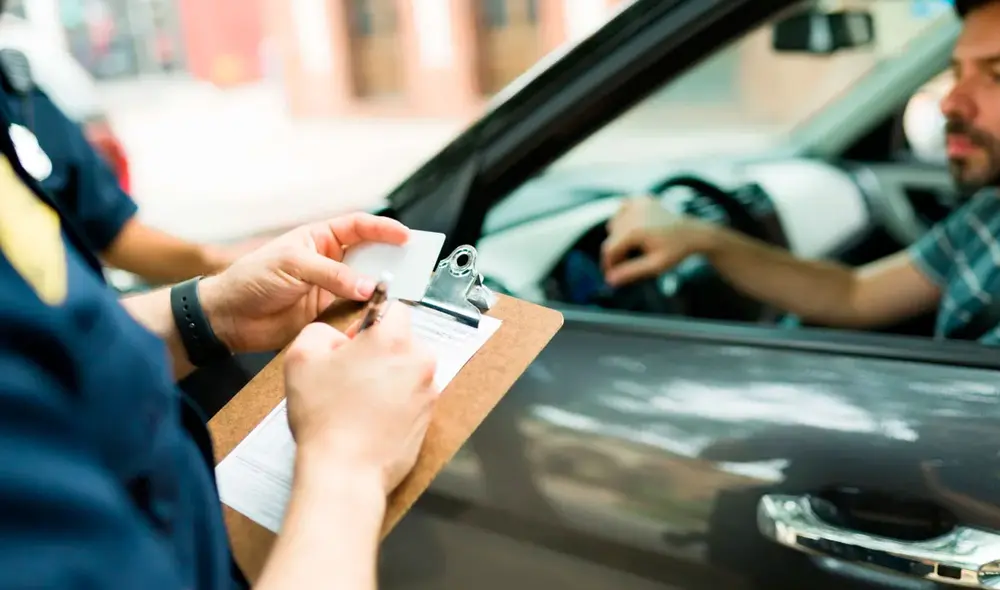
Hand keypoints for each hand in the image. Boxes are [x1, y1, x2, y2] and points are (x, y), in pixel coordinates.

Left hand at [200, 213, 408, 352]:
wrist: (230, 317)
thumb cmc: (253, 279)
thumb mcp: (293, 266)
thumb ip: (332, 275)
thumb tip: (368, 286)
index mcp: (320, 239)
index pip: (358, 227)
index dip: (383, 229)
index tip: (406, 236)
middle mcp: (330, 261)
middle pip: (369, 256)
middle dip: (391, 259)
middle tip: (414, 266)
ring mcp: (331, 288)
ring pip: (366, 284)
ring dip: (383, 288)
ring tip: (403, 291)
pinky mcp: (328, 314)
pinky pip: (356, 310)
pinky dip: (369, 312)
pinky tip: (380, 313)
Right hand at [283, 303, 437, 493]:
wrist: (345, 471)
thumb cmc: (325, 417)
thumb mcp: (301, 357)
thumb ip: (320, 331)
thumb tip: (337, 337)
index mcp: (394, 340)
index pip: (395, 308)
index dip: (370, 322)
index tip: (354, 342)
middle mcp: (419, 362)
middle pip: (404, 342)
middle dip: (381, 352)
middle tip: (351, 375)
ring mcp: (428, 392)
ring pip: (408, 371)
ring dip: (389, 378)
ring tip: (359, 402)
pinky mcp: (429, 419)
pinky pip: (412, 398)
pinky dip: (396, 403)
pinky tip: (371, 419)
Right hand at [601, 195, 715, 286]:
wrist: (693, 233)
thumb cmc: (676, 250)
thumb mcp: (655, 266)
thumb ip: (631, 272)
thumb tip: (610, 280)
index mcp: (635, 230)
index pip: (609, 250)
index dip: (609, 264)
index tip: (612, 275)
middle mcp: (634, 213)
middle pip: (611, 238)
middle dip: (616, 253)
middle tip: (628, 264)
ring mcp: (637, 203)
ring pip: (614, 225)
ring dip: (619, 237)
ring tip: (636, 247)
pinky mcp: (641, 199)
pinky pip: (621, 211)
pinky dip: (624, 221)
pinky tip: (636, 229)